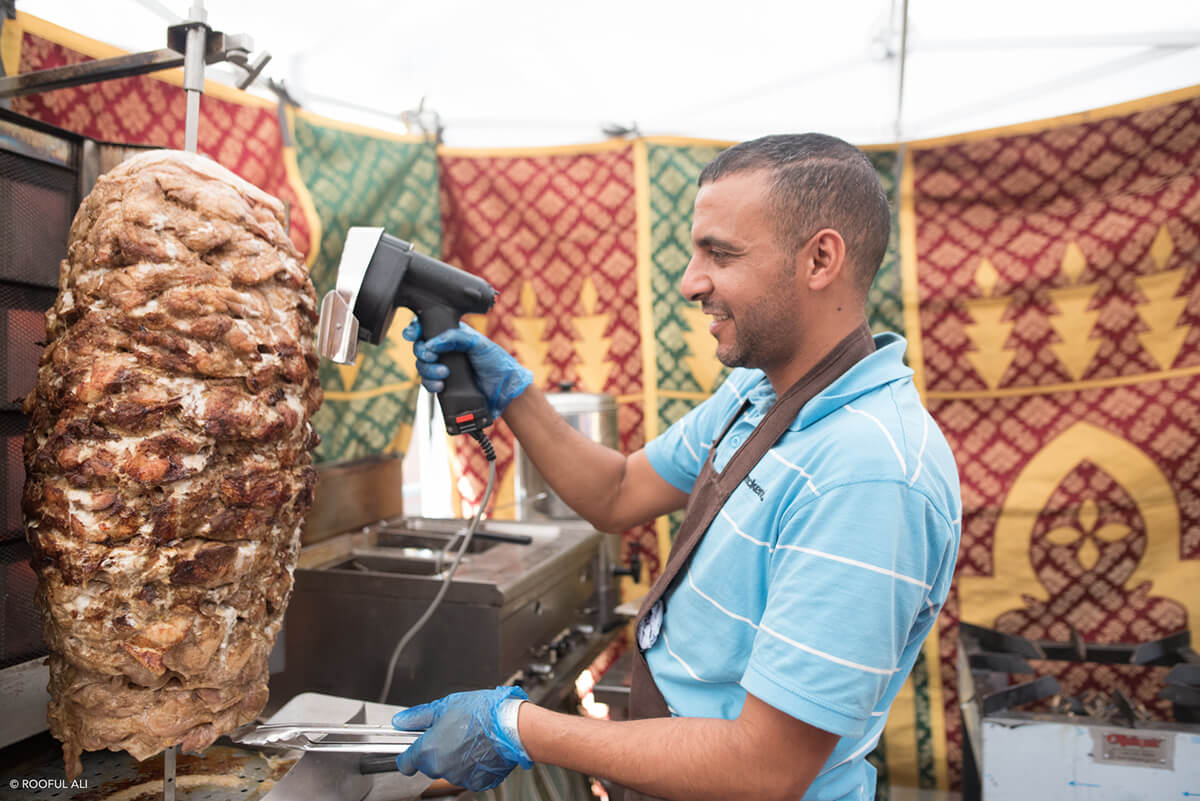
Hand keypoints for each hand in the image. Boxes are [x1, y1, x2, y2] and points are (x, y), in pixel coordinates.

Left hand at [391, 686, 531, 790]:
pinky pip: (467, 775)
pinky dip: (470, 765)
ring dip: (454, 758)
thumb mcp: (445, 706)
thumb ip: (419, 717)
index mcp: (429, 750)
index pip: (405, 762)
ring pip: (449, 770)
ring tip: (470, 738)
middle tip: (452, 732)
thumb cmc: (482, 713)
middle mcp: (441, 769)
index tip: (413, 747)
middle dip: (436, 751)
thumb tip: (401, 721)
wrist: (512, 726)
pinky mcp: (477, 783)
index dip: (408, 753)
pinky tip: (480, 749)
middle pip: (429, 765)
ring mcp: (459, 778)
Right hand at [403, 320, 532, 417]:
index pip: (427, 328)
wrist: (505, 389)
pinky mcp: (445, 386)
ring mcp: (444, 368)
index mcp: (452, 336)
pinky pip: (428, 384)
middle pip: (421, 349)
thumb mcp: (478, 343)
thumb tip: (431, 343)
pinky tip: (440, 386)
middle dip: (422, 353)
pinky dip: (430, 384)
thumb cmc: (496, 362)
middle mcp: (445, 351)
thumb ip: (455, 338)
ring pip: (422, 367)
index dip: (415, 330)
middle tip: (433, 357)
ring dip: (427, 370)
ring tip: (443, 374)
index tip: (412, 335)